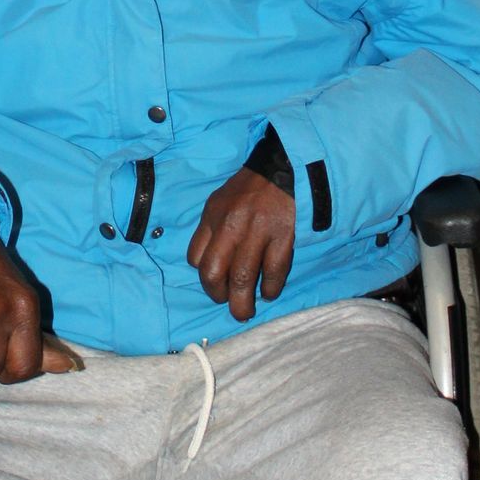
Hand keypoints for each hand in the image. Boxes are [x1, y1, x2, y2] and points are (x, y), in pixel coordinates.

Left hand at [189, 171, 295, 323]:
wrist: (284, 168)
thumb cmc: (250, 190)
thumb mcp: (220, 202)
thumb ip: (211, 231)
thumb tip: (209, 266)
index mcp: (212, 217)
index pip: (195, 257)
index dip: (205, 276)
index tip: (216, 282)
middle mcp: (230, 225)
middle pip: (213, 272)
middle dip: (218, 296)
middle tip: (228, 303)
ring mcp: (257, 231)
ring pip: (242, 278)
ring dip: (242, 302)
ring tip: (245, 311)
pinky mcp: (283, 236)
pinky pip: (273, 272)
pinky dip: (270, 288)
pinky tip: (269, 291)